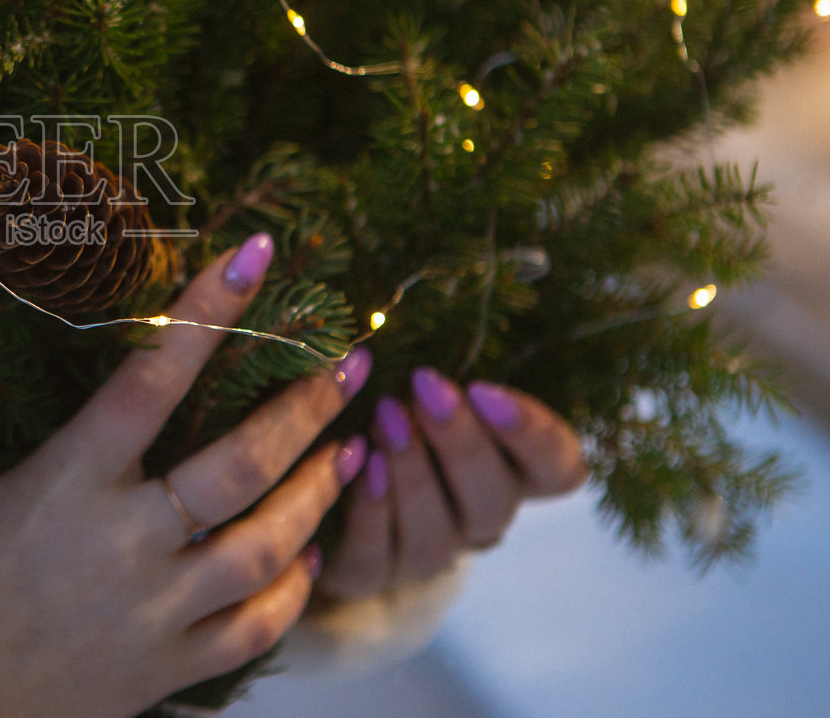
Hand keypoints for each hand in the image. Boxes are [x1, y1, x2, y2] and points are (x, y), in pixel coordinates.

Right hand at [0, 234, 372, 717]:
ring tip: (352, 449)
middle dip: (305, 406)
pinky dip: (293, 590)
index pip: (152, 378)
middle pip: (240, 462)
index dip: (208, 311)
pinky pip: (254, 627)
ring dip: (318, 491)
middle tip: (350, 364)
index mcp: (66, 481)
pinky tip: (313, 555)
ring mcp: (155, 609)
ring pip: (267, 545)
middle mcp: (123, 540)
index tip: (257, 255)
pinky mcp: (169, 666)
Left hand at [318, 370, 587, 598]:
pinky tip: (352, 462)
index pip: (559, 468)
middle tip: (424, 386)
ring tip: (382, 417)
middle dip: (460, 441)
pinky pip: (378, 557)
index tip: (484, 387)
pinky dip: (368, 510)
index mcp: (512, 473)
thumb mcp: (421, 383)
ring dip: (411, 472)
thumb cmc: (390, 407)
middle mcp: (478, 521)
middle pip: (495, 500)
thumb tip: (429, 310)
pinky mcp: (372, 576)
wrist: (328, 491)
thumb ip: (440, 368)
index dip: (532, 434)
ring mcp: (428, 556)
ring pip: (438, 534)